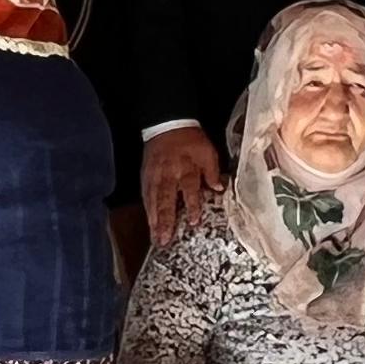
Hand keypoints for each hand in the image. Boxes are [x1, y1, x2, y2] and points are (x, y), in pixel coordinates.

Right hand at [142, 125, 222, 243]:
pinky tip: (149, 223)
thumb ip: (212, 171)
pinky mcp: (146, 177)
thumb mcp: (207, 152)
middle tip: (165, 238)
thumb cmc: (190, 140)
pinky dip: (147, 211)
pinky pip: (146, 196)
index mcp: (187, 169)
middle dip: (165, 221)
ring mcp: (155, 177)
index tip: (192, 221)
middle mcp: (169, 175)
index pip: (190, 190)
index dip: (191, 206)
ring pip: (153, 201)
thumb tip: (219, 188)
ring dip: (154, 221)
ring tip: (155, 237)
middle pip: (166, 200)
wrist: (167, 124)